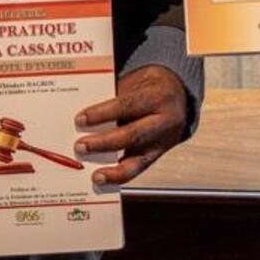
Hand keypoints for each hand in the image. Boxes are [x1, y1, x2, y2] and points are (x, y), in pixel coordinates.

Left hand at [73, 64, 188, 185]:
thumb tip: (84, 117)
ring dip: (114, 170)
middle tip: (80, 146)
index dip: (102, 113)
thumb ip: (113, 97)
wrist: (178, 94)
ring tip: (95, 175)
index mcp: (159, 96)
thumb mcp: (135, 82)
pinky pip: (139, 169)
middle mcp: (165, 120)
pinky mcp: (159, 155)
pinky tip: (105, 178)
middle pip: (133, 135)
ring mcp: (164, 141)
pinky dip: (120, 175)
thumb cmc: (150, 86)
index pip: (127, 105)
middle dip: (104, 143)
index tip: (80, 119)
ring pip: (139, 160)